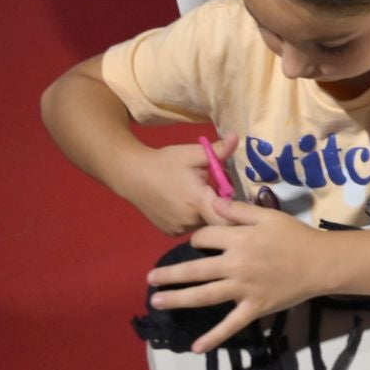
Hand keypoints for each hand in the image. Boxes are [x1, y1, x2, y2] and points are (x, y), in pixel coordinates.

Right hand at [120, 133, 238, 235]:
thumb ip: (218, 150)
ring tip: (200, 195)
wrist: (132, 175)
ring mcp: (179, 230)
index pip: (228, 218)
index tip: (235, 195)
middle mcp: (190, 222)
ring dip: (208, 213)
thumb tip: (237, 136)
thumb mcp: (193, 153)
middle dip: (222, 207)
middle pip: (218, 221)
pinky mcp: (170, 232)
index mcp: (199, 202)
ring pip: (205, 224)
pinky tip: (187, 203)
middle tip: (216, 190)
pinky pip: (191, 227)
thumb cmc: (164, 163)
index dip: (236, 210)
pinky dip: (195, 218)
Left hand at [147, 198, 328, 352]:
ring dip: (179, 299)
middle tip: (150, 279)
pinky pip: (231, 325)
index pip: (206, 238)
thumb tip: (212, 201)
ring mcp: (243, 289)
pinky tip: (196, 348)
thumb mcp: (269, 216)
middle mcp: (236, 265)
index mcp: (240, 240)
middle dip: (170, 274)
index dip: (197, 238)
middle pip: (196, 269)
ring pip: (205, 295)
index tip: (197, 242)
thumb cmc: (295, 236)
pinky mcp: (254, 308)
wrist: (321, 263)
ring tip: (157, 301)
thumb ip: (239, 210)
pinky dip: (214, 337)